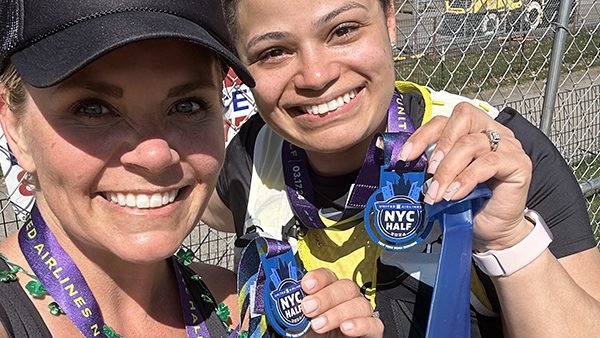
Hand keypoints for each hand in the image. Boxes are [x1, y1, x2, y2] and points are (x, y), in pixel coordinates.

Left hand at [300, 268, 382, 336]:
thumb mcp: (297, 323)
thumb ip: (294, 309)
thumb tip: (287, 296)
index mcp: (328, 295)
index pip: (329, 276)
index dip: (319, 278)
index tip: (306, 286)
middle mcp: (346, 303)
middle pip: (346, 286)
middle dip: (326, 296)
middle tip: (308, 308)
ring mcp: (359, 317)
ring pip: (360, 303)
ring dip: (338, 312)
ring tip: (319, 325)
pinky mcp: (371, 333)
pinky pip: (374, 324)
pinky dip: (360, 324)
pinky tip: (346, 328)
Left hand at [399, 102, 533, 251]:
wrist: (491, 229)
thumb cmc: (468, 202)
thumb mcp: (443, 178)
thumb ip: (430, 163)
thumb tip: (404, 159)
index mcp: (473, 129)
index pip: (445, 119)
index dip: (422, 135)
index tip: (405, 156)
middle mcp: (492, 131)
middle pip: (462, 118)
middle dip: (439, 146)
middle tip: (428, 173)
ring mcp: (508, 146)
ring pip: (471, 143)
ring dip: (448, 170)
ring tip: (438, 193)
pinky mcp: (519, 163)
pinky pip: (488, 163)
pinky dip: (466, 179)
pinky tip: (455, 194)